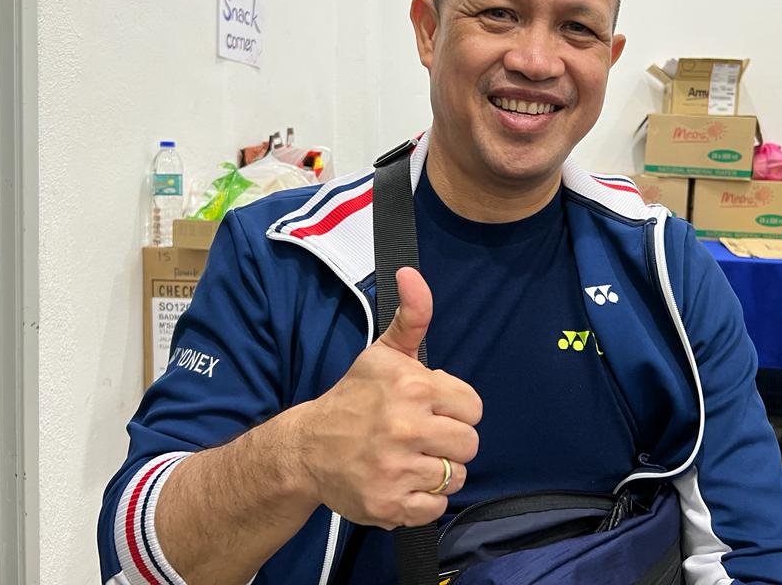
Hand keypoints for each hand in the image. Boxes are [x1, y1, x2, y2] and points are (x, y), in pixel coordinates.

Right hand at [290, 267, 482, 528]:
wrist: (307, 448)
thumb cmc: (354, 398)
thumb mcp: (383, 353)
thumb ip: (412, 315)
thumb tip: (412, 273)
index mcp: (413, 387)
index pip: (473, 408)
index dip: (455, 410)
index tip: (431, 410)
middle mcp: (406, 428)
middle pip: (470, 444)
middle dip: (450, 441)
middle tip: (421, 437)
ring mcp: (397, 469)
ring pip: (457, 477)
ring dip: (438, 471)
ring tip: (411, 459)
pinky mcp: (389, 504)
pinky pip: (436, 508)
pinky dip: (424, 499)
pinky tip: (403, 482)